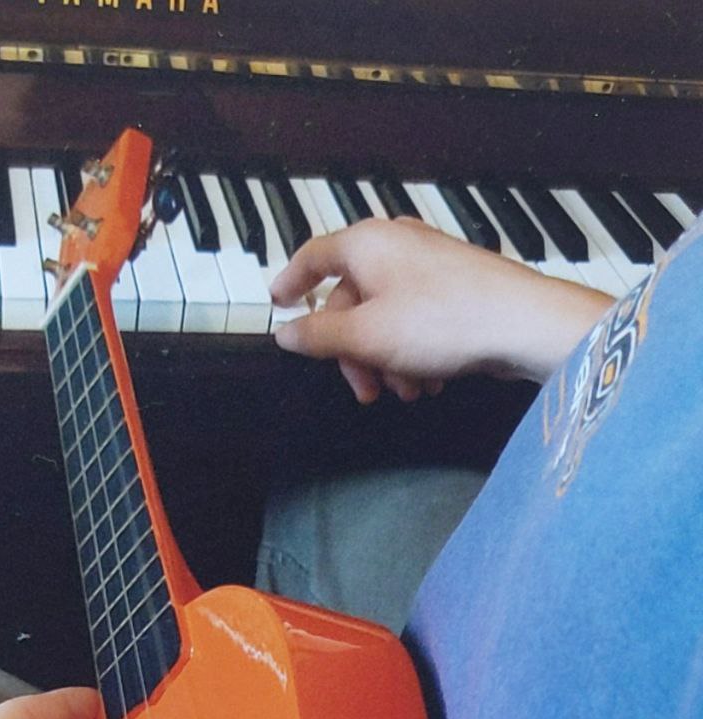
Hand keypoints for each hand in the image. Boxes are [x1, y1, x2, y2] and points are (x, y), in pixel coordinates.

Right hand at [270, 217, 611, 399]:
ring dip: (386, 360)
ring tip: (406, 390)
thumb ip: (318, 336)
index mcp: (365, 244)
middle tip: (363, 388)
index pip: (312, 257)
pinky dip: (412, 352)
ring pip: (384, 316)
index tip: (278, 301)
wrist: (523, 324)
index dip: (290, 282)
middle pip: (351, 300)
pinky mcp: (453, 285)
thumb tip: (286, 333)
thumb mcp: (365, 336)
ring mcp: (427, 263)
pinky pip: (415, 320)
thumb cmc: (445, 321)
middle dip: (353, 351)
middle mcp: (395, 245)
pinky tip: (429, 379)